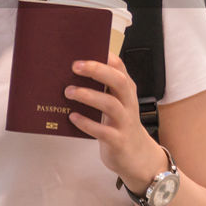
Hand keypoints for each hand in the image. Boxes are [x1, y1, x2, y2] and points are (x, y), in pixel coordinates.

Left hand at [65, 52, 164, 189]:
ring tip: (68, 91)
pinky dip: (86, 123)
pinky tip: (72, 117)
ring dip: (88, 96)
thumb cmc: (119, 124)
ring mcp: (125, 122)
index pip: (120, 68)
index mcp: (126, 91)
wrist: (137, 157)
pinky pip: (103, 131)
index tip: (86, 49)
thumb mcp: (115, 103)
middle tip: (75, 66)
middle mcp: (128, 103)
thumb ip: (101, 89)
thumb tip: (71, 72)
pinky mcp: (119, 141)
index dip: (105, 57)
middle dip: (97, 71)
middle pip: (118, 81)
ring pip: (110, 104)